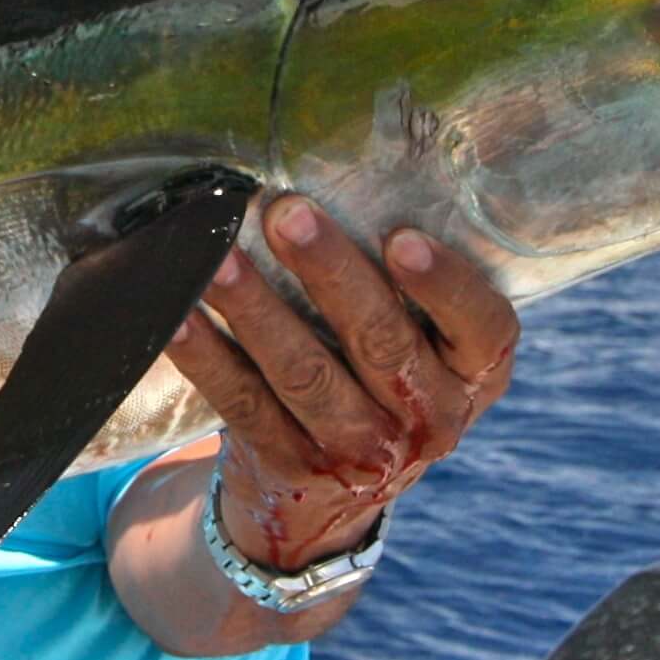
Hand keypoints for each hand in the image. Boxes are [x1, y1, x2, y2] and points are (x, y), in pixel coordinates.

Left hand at [169, 192, 517, 570]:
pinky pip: (243, 403)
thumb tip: (336, 166)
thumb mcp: (426, 338)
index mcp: (474, 371)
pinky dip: (207, 357)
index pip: (482, 325)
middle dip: (331, 273)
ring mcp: (360, 450)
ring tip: (217, 257)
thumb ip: (404, 278)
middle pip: (381, 342)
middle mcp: (429, 416)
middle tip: (287, 212)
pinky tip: (177, 314)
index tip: (401, 236)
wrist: (336, 493)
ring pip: (305, 374)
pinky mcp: (292, 464)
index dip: (444, 284)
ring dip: (256, 310)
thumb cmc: (383, 370)